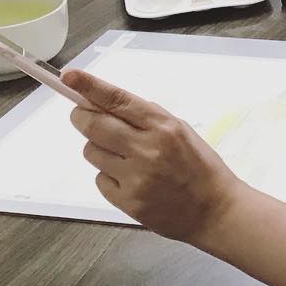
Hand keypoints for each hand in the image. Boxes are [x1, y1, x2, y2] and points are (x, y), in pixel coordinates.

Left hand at [64, 69, 239, 243]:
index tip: (70, 76)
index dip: (91, 87)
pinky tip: (128, 178)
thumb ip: (147, 118)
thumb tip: (108, 104)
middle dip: (81, 116)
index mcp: (163, 126)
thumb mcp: (181, 130)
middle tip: (80, 114)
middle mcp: (147, 149)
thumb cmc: (200, 165)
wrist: (214, 209)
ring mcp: (135, 177)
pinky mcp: (127, 202)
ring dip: (97, 148)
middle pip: (95, 125)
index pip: (119, 101)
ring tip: (120, 155)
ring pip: (92, 152)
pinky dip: (107, 175)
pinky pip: (99, 179)